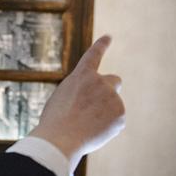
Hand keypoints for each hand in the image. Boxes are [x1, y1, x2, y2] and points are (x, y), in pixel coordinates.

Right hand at [28, 35, 124, 169]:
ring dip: (104, 116)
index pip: (93, 55)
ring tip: (86, 127)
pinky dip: (108, 129)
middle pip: (115, 80)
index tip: (109, 37)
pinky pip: (116, 123)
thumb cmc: (54, 123)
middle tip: (102, 104)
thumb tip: (91, 107)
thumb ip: (78, 96)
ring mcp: (112, 97)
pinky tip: (93, 133)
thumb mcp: (61, 101)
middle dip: (111, 90)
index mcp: (81, 76)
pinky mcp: (121, 114)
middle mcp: (100, 82)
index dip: (101, 45)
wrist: (60, 138)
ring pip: (112, 107)